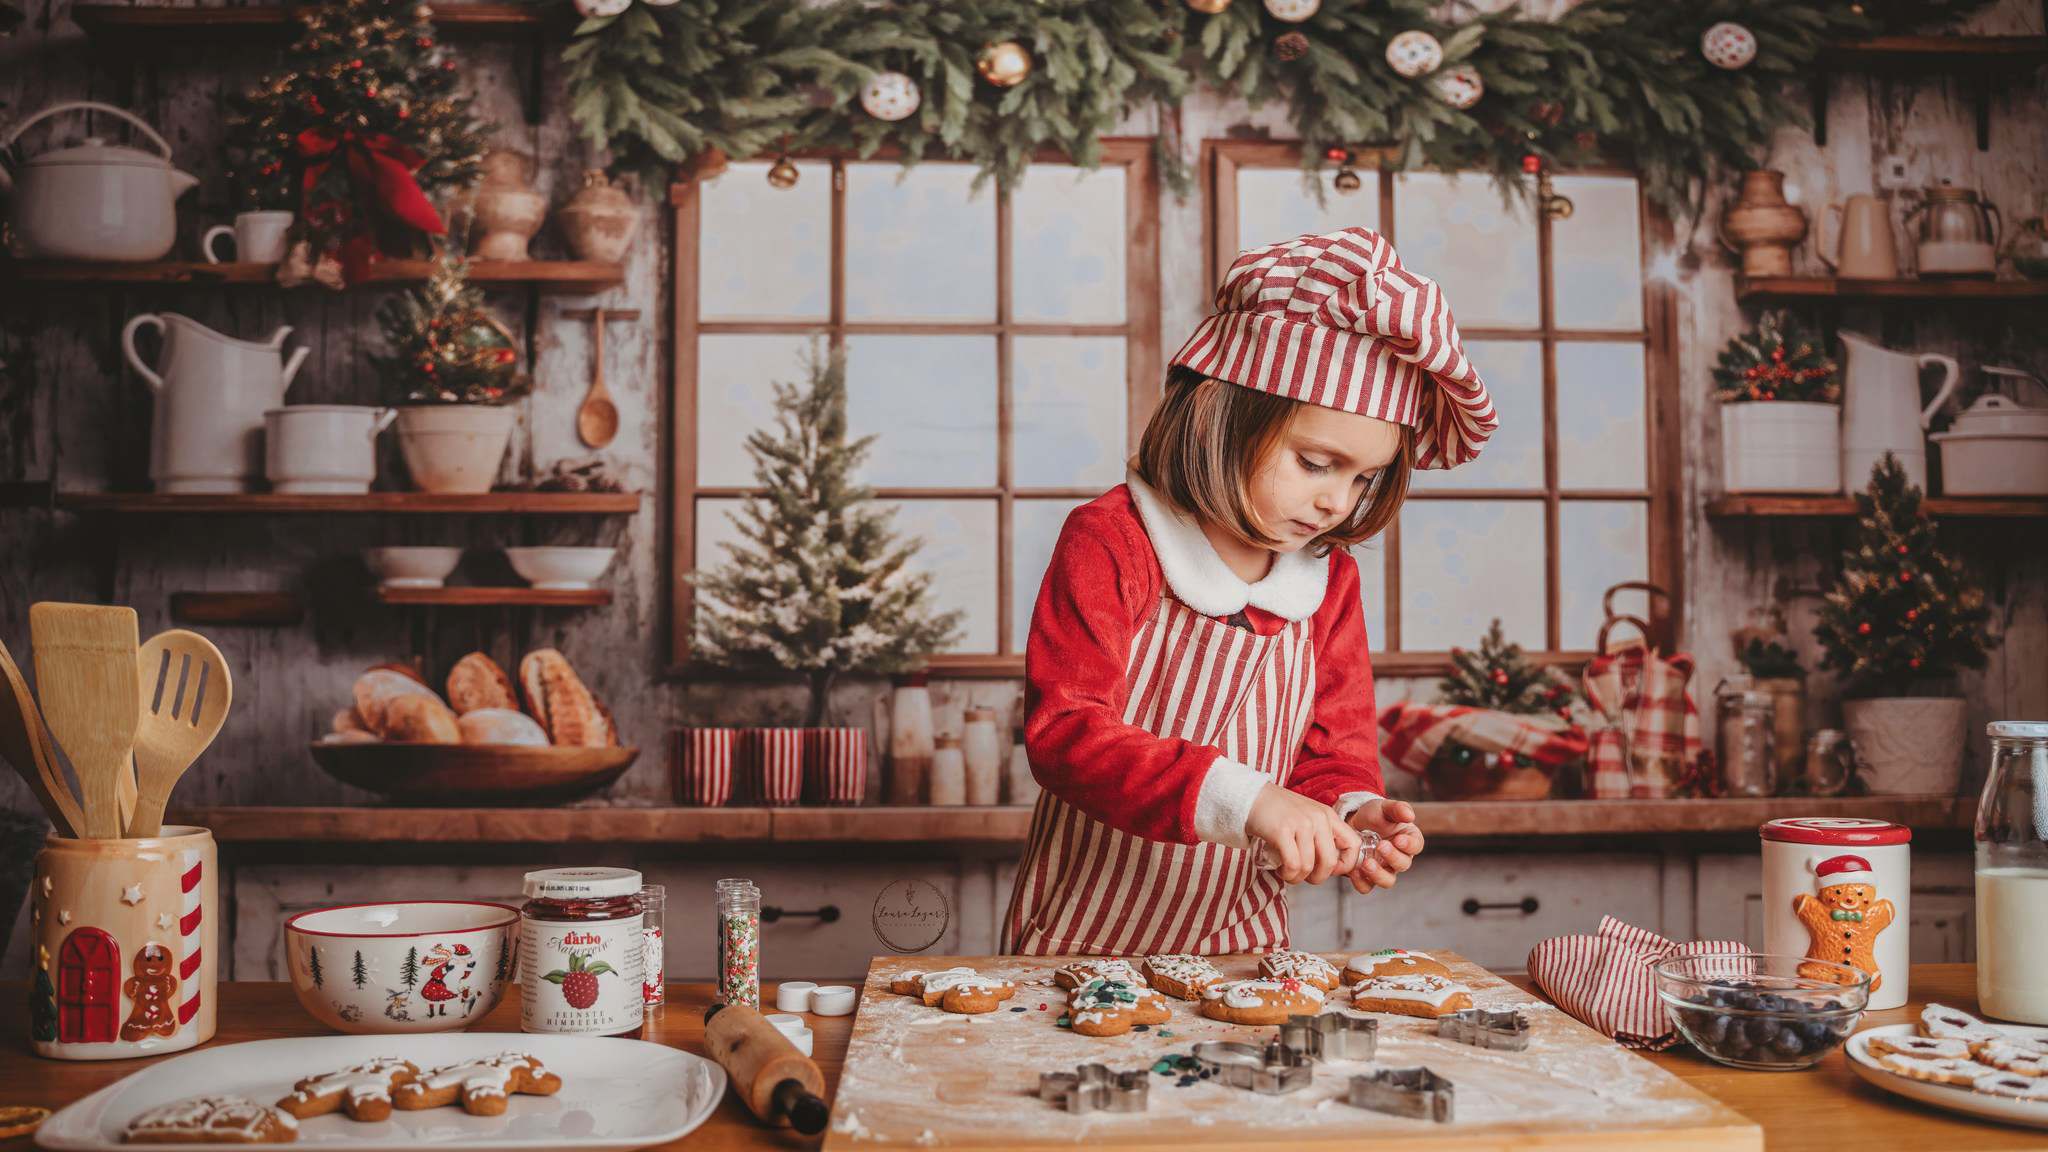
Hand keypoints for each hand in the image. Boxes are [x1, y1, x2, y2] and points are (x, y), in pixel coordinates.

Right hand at [1247, 783, 1362, 884]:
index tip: (1331, 870)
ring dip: (1297, 877)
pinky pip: (1293, 864)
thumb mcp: (1308, 817)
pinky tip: (1281, 870)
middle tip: (1305, 876)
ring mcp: (1301, 824)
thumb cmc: (1278, 812)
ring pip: (1309, 867)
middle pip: (1330, 862)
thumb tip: (1332, 866)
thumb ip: (1322, 836)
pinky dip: (1287, 874)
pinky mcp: (1282, 831)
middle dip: (1317, 878)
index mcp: (1328, 816)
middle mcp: (1318, 819)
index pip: (1354, 845)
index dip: (1346, 865)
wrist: (1250, 797)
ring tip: (1288, 872)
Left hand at [1342, 798, 1424, 895]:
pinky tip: (1354, 871)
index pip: (1416, 846)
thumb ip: (1398, 809)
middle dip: (1392, 857)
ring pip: (1387, 880)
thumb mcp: (1385, 808)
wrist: (1353, 823)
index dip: (1409, 845)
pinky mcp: (1367, 876)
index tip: (1398, 839)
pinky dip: (1361, 881)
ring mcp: (1383, 869)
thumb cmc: (1375, 815)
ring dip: (1378, 875)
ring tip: (1367, 863)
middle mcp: (1399, 858)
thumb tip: (1410, 816)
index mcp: (1408, 840)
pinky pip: (1367, 886)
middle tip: (1380, 845)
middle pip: (1403, 865)